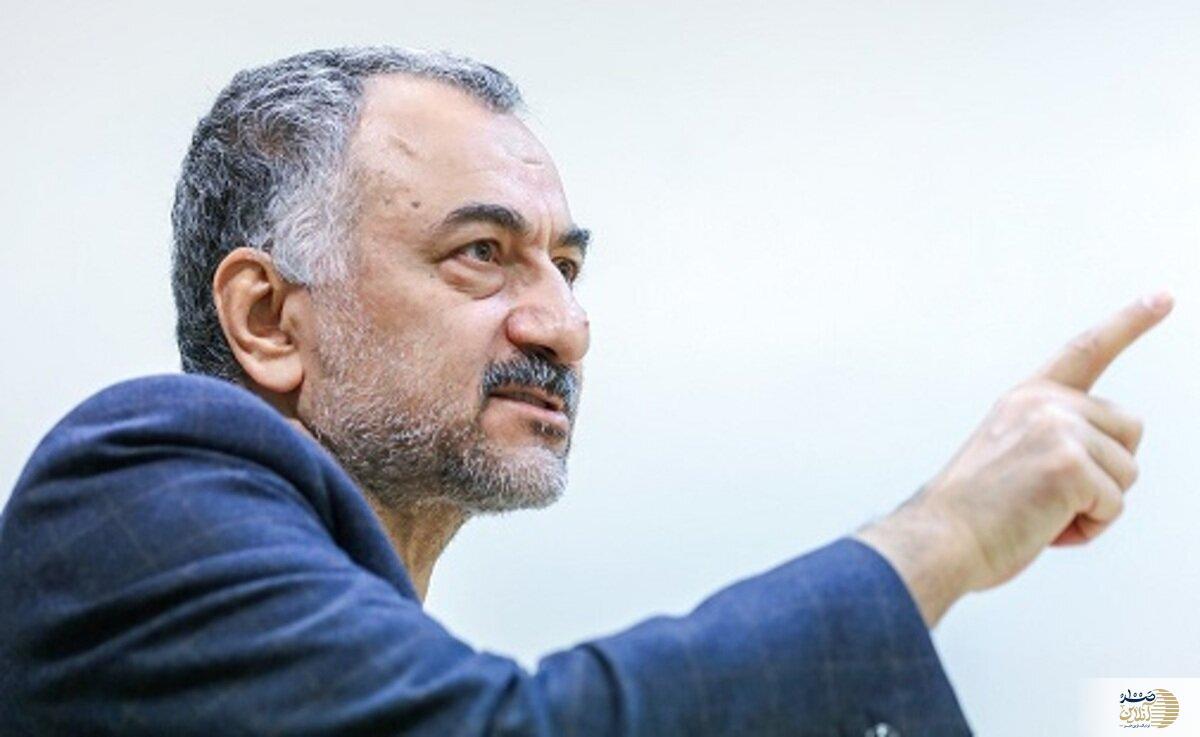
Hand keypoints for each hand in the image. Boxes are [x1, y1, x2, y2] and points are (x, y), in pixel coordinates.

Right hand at [855, 291, 1173, 625]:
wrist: (939, 539)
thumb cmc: (972, 514)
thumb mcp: (1012, 457)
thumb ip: (1055, 442)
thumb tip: (1104, 471)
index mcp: (1026, 399)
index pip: (1086, 350)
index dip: (1129, 322)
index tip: (1163, 298)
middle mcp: (1044, 405)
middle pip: (1128, 432)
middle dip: (1107, 472)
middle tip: (1052, 498)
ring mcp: (1058, 429)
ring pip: (1126, 472)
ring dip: (1095, 506)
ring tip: (1042, 515)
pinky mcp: (1070, 464)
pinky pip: (1114, 503)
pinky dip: (1089, 527)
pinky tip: (1047, 527)